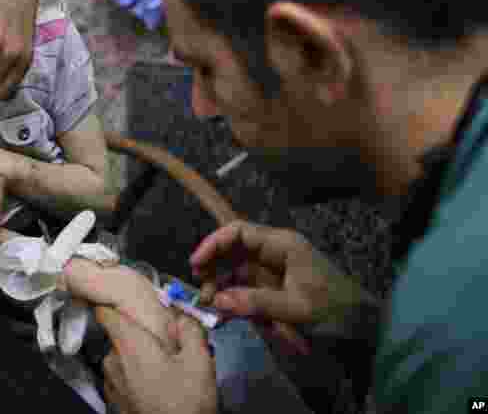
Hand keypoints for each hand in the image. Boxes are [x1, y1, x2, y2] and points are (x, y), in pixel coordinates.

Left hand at [63, 259, 216, 413]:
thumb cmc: (185, 402)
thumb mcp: (199, 362)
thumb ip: (190, 330)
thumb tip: (182, 315)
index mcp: (128, 344)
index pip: (105, 311)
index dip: (112, 301)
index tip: (123, 298)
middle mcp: (112, 360)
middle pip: (120, 335)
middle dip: (140, 336)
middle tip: (166, 345)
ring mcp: (110, 383)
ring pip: (122, 358)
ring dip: (139, 359)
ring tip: (165, 370)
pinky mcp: (114, 401)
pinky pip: (122, 378)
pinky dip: (135, 377)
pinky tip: (156, 387)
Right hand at [191, 220, 379, 351]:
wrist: (367, 330)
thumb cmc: (336, 311)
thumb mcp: (297, 308)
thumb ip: (256, 303)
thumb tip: (217, 300)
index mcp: (282, 245)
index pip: (239, 232)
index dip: (213, 244)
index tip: (195, 265)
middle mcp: (275, 252)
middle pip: (233, 251)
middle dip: (214, 269)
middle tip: (203, 293)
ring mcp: (274, 271)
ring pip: (236, 271)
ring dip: (222, 287)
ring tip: (213, 307)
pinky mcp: (274, 290)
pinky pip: (246, 289)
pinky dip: (234, 299)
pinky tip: (228, 313)